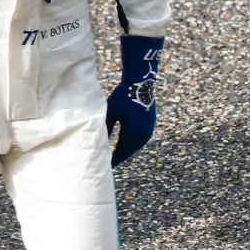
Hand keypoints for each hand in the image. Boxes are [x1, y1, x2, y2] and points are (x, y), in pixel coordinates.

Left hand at [105, 34, 163, 165]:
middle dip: (119, 157)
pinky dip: (131, 143)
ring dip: (125, 150)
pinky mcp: (150, 125)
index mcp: (132, 135)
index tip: (105, 166)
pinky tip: (125, 143)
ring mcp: (148, 131)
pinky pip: (140, 140)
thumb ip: (105, 129)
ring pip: (135, 146)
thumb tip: (99, 143)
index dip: (113, 160)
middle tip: (108, 163)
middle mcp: (143, 136)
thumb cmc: (122, 96)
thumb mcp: (110, 113)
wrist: (140, 83)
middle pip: (129, 152)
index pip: (121, 153)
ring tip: (115, 155)